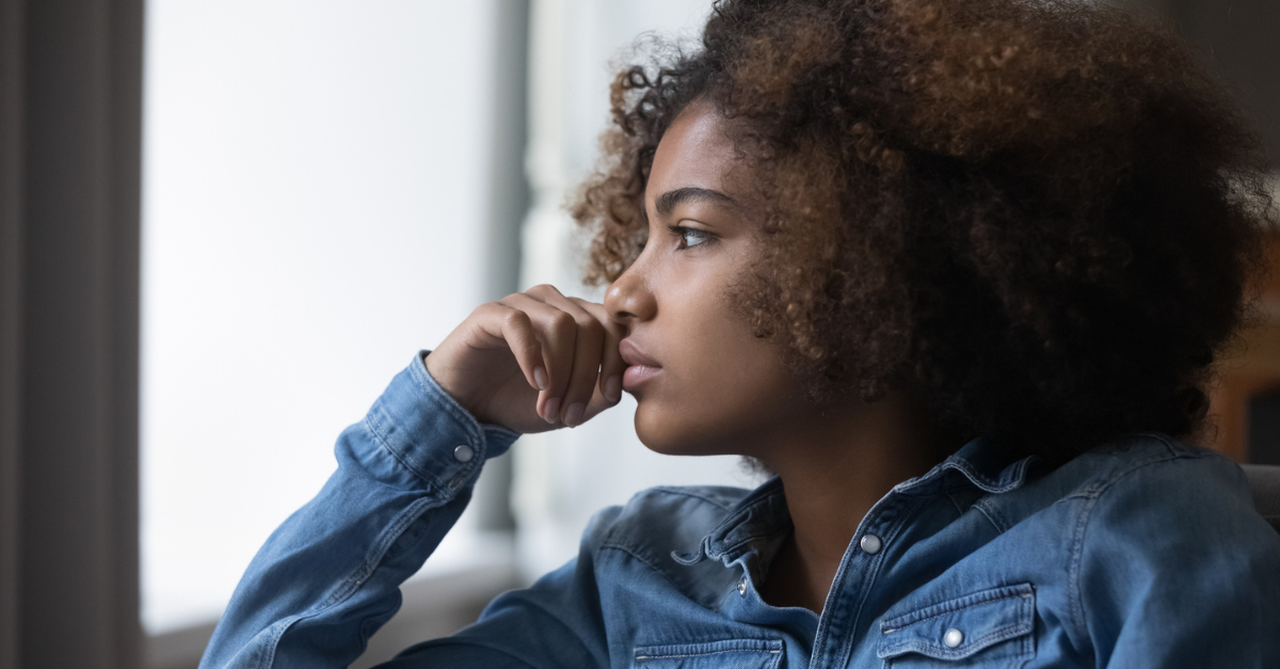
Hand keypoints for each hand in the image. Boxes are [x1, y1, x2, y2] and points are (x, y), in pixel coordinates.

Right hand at [425, 284, 627, 433]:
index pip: (612, 324)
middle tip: (570, 414)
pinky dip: (532, 356)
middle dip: (585, 375)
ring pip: (561, 323)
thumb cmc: (519, 401)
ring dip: (560, 373)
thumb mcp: (568, 406)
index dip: (616, 359)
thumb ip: (600, 393)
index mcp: (578, 318)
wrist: (468, 407)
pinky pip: (519, 323)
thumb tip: (629, 382)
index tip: (610, 396)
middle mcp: (553, 304)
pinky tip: (535, 383)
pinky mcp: (490, 313)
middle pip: (590, 326)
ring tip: (548, 408)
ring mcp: (522, 304)